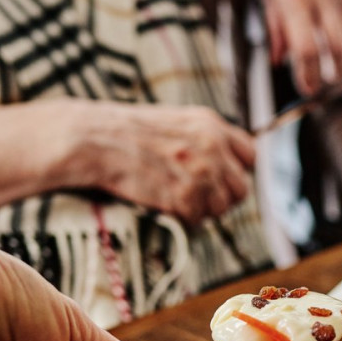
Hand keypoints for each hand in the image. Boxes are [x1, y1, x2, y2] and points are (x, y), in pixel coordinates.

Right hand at [66, 101, 255, 224]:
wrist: (91, 139)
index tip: (219, 180)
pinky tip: (163, 204)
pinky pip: (197, 218)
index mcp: (211, 123)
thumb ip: (204, 140)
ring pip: (221, 208)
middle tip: (195, 198)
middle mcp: (212, 145)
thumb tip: (226, 168)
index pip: (250, 156)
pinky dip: (182, 218)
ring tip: (174, 200)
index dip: (237, 172)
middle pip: (241, 188)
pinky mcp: (183, 194)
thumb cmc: (126, 133)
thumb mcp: (174, 122)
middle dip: (221, 198)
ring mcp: (200, 170)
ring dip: (201, 211)